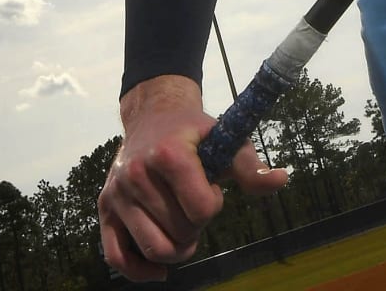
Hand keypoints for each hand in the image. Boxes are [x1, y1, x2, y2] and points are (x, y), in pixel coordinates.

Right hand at [97, 76, 287, 281]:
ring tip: (184, 227)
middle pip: (178, 233)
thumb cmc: (194, 131)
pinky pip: (117, 256)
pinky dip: (139, 271)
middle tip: (195, 204)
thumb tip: (281, 179)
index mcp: (168, 153)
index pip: (200, 209)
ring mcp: (117, 192)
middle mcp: (136, 173)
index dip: (213, 205)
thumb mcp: (225, 138)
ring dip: (177, 248)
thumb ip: (251, 166)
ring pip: (153, 248)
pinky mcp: (105, 207)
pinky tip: (160, 268)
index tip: (212, 188)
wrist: (153, 115)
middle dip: (196, 226)